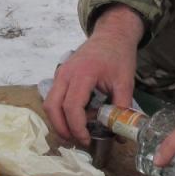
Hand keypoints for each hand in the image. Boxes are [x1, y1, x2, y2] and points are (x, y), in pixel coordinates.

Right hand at [44, 5, 144, 144]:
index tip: (87, 140)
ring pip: (49, 103)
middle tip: (77, 141)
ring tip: (75, 132)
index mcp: (82, 74)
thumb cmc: (119, 56)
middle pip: (52, 106)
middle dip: (62, 128)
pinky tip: (76, 118)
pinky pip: (53, 97)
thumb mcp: (125, 82)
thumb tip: (121, 135)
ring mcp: (60, 73)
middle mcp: (66, 73)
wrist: (111, 34)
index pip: (72, 106)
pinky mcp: (61, 75)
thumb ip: (122, 108)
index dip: (77, 127)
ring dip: (58, 121)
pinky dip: (60, 111)